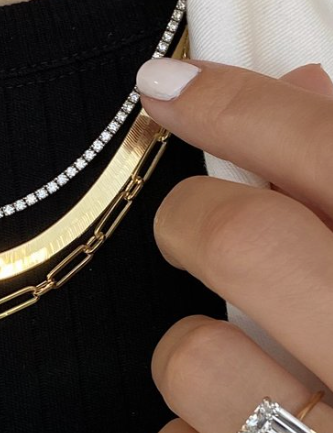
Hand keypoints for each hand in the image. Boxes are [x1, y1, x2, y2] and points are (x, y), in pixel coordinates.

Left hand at [135, 58, 332, 431]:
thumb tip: (297, 85)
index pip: (325, 150)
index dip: (234, 105)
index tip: (167, 87)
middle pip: (239, 239)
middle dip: (193, 220)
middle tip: (194, 227)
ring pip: (191, 354)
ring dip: (201, 344)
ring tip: (252, 362)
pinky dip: (202, 422)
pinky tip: (254, 428)